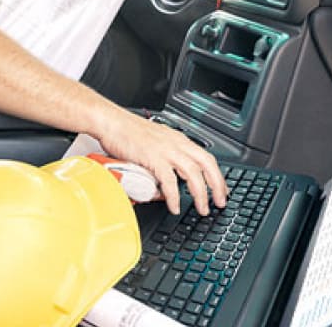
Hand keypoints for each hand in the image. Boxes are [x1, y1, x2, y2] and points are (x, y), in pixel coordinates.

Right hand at [97, 113, 227, 215]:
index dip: (217, 175)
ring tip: (202, 208)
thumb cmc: (126, 131)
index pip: (206, 157)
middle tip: (220, 202)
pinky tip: (174, 206)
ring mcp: (166, 150)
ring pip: (193, 174)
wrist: (111, 122)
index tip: (220, 189)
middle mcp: (176, 143)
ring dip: (200, 194)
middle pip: (207, 164)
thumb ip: (163, 156)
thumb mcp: (153, 141)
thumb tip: (166, 178)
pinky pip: (170, 181)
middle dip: (217, 185)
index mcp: (178, 139)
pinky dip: (174, 197)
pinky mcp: (153, 158)